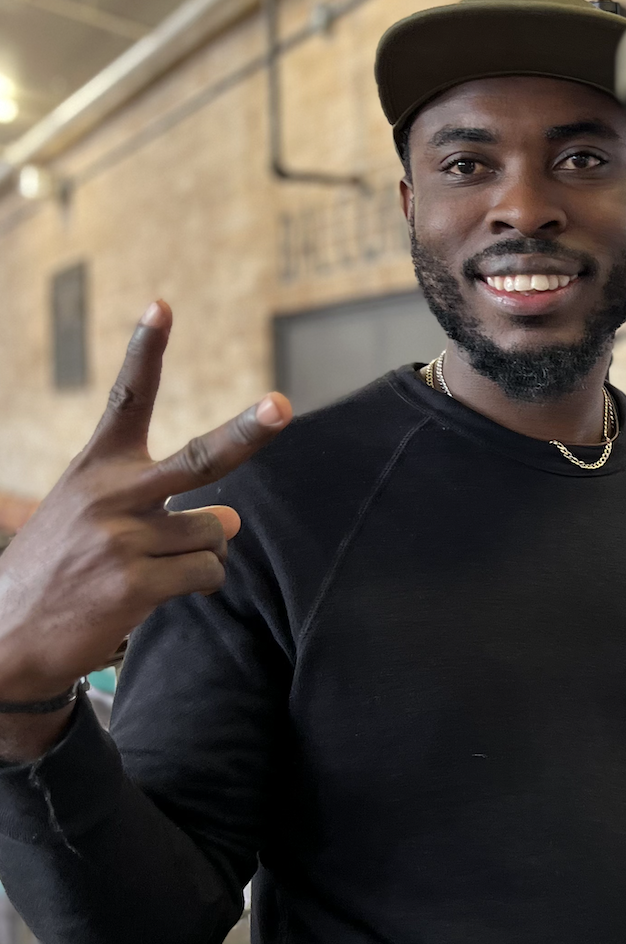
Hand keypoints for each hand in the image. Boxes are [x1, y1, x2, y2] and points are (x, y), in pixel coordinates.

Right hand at [0, 300, 291, 733]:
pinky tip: (153, 592)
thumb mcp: (91, 516)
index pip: (127, 398)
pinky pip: (207, 573)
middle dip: (249, 431)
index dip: (147, 350)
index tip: (162, 306)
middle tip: (281, 406)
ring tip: (149, 566)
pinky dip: (197, 583)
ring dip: (199, 551)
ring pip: (215, 531)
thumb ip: (162, 505)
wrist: (8, 637)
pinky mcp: (137, 582)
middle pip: (202, 457)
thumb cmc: (61, 568)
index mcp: (96, 466)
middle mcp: (112, 493)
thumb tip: (234, 518)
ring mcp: (125, 538)